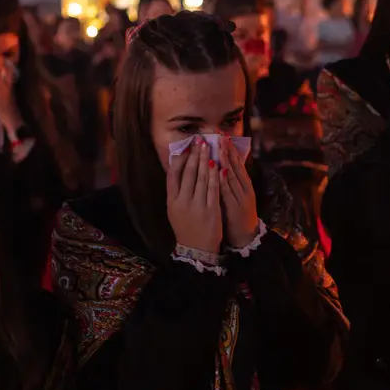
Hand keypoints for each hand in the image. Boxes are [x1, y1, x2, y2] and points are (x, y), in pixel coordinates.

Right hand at [166, 136, 222, 252]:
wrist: (196, 249)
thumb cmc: (185, 227)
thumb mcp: (174, 210)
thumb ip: (176, 191)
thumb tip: (178, 167)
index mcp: (172, 201)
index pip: (173, 174)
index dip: (180, 159)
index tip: (186, 146)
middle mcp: (183, 202)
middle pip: (188, 173)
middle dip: (195, 154)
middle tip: (199, 140)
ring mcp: (197, 206)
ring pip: (201, 178)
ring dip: (205, 160)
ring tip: (208, 147)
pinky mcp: (211, 210)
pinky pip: (213, 189)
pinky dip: (215, 175)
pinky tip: (217, 164)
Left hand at [218, 137, 258, 248]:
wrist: (245, 238)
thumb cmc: (237, 215)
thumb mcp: (236, 196)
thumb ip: (230, 182)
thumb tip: (222, 164)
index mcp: (245, 185)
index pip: (238, 164)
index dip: (232, 150)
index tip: (225, 137)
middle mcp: (245, 190)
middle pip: (236, 168)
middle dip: (228, 151)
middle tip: (222, 137)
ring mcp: (240, 199)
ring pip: (233, 177)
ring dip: (226, 162)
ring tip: (220, 148)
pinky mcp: (235, 208)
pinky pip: (228, 193)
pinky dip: (224, 181)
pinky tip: (220, 171)